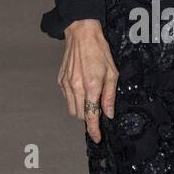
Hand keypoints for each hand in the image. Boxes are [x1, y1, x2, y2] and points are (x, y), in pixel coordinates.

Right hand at [58, 19, 117, 143]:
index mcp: (91, 86)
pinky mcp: (61, 81)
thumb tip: (108, 113)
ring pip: (72, 109)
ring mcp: (66, 85)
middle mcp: (76, 87)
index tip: (97, 137)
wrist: (81, 35)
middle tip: (99, 108)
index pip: (90, 116)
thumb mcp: (112, 73)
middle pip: (80, 116)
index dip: (94, 130)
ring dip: (81, 110)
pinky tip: (82, 89)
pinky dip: (75, 100)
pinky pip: (67, 98)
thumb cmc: (99, 51)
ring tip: (90, 98)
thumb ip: (109, 96)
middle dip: (89, 117)